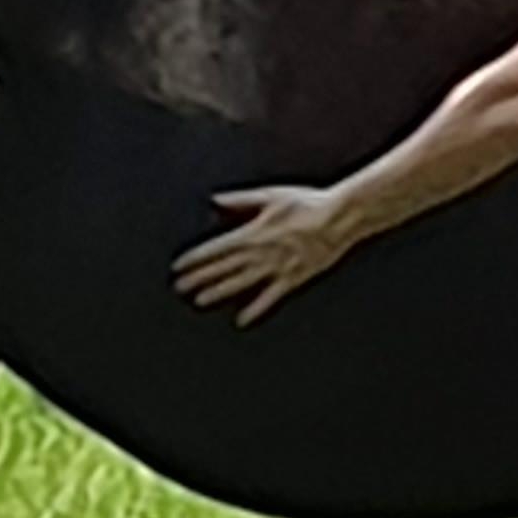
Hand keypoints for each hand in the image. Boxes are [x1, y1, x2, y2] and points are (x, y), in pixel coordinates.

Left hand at [170, 183, 354, 322]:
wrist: (338, 218)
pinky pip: (269, 299)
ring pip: (240, 283)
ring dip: (218, 292)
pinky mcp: (292, 279)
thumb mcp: (269, 196)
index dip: (195, 259)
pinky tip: (242, 321)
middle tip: (179, 287)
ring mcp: (275, 268)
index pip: (215, 249)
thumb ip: (239, 200)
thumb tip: (214, 201)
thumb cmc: (307, 204)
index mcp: (252, 232)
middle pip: (222, 268)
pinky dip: (255, 310)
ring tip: (200, 301)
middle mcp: (260, 253)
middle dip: (199, 278)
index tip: (179, 267)